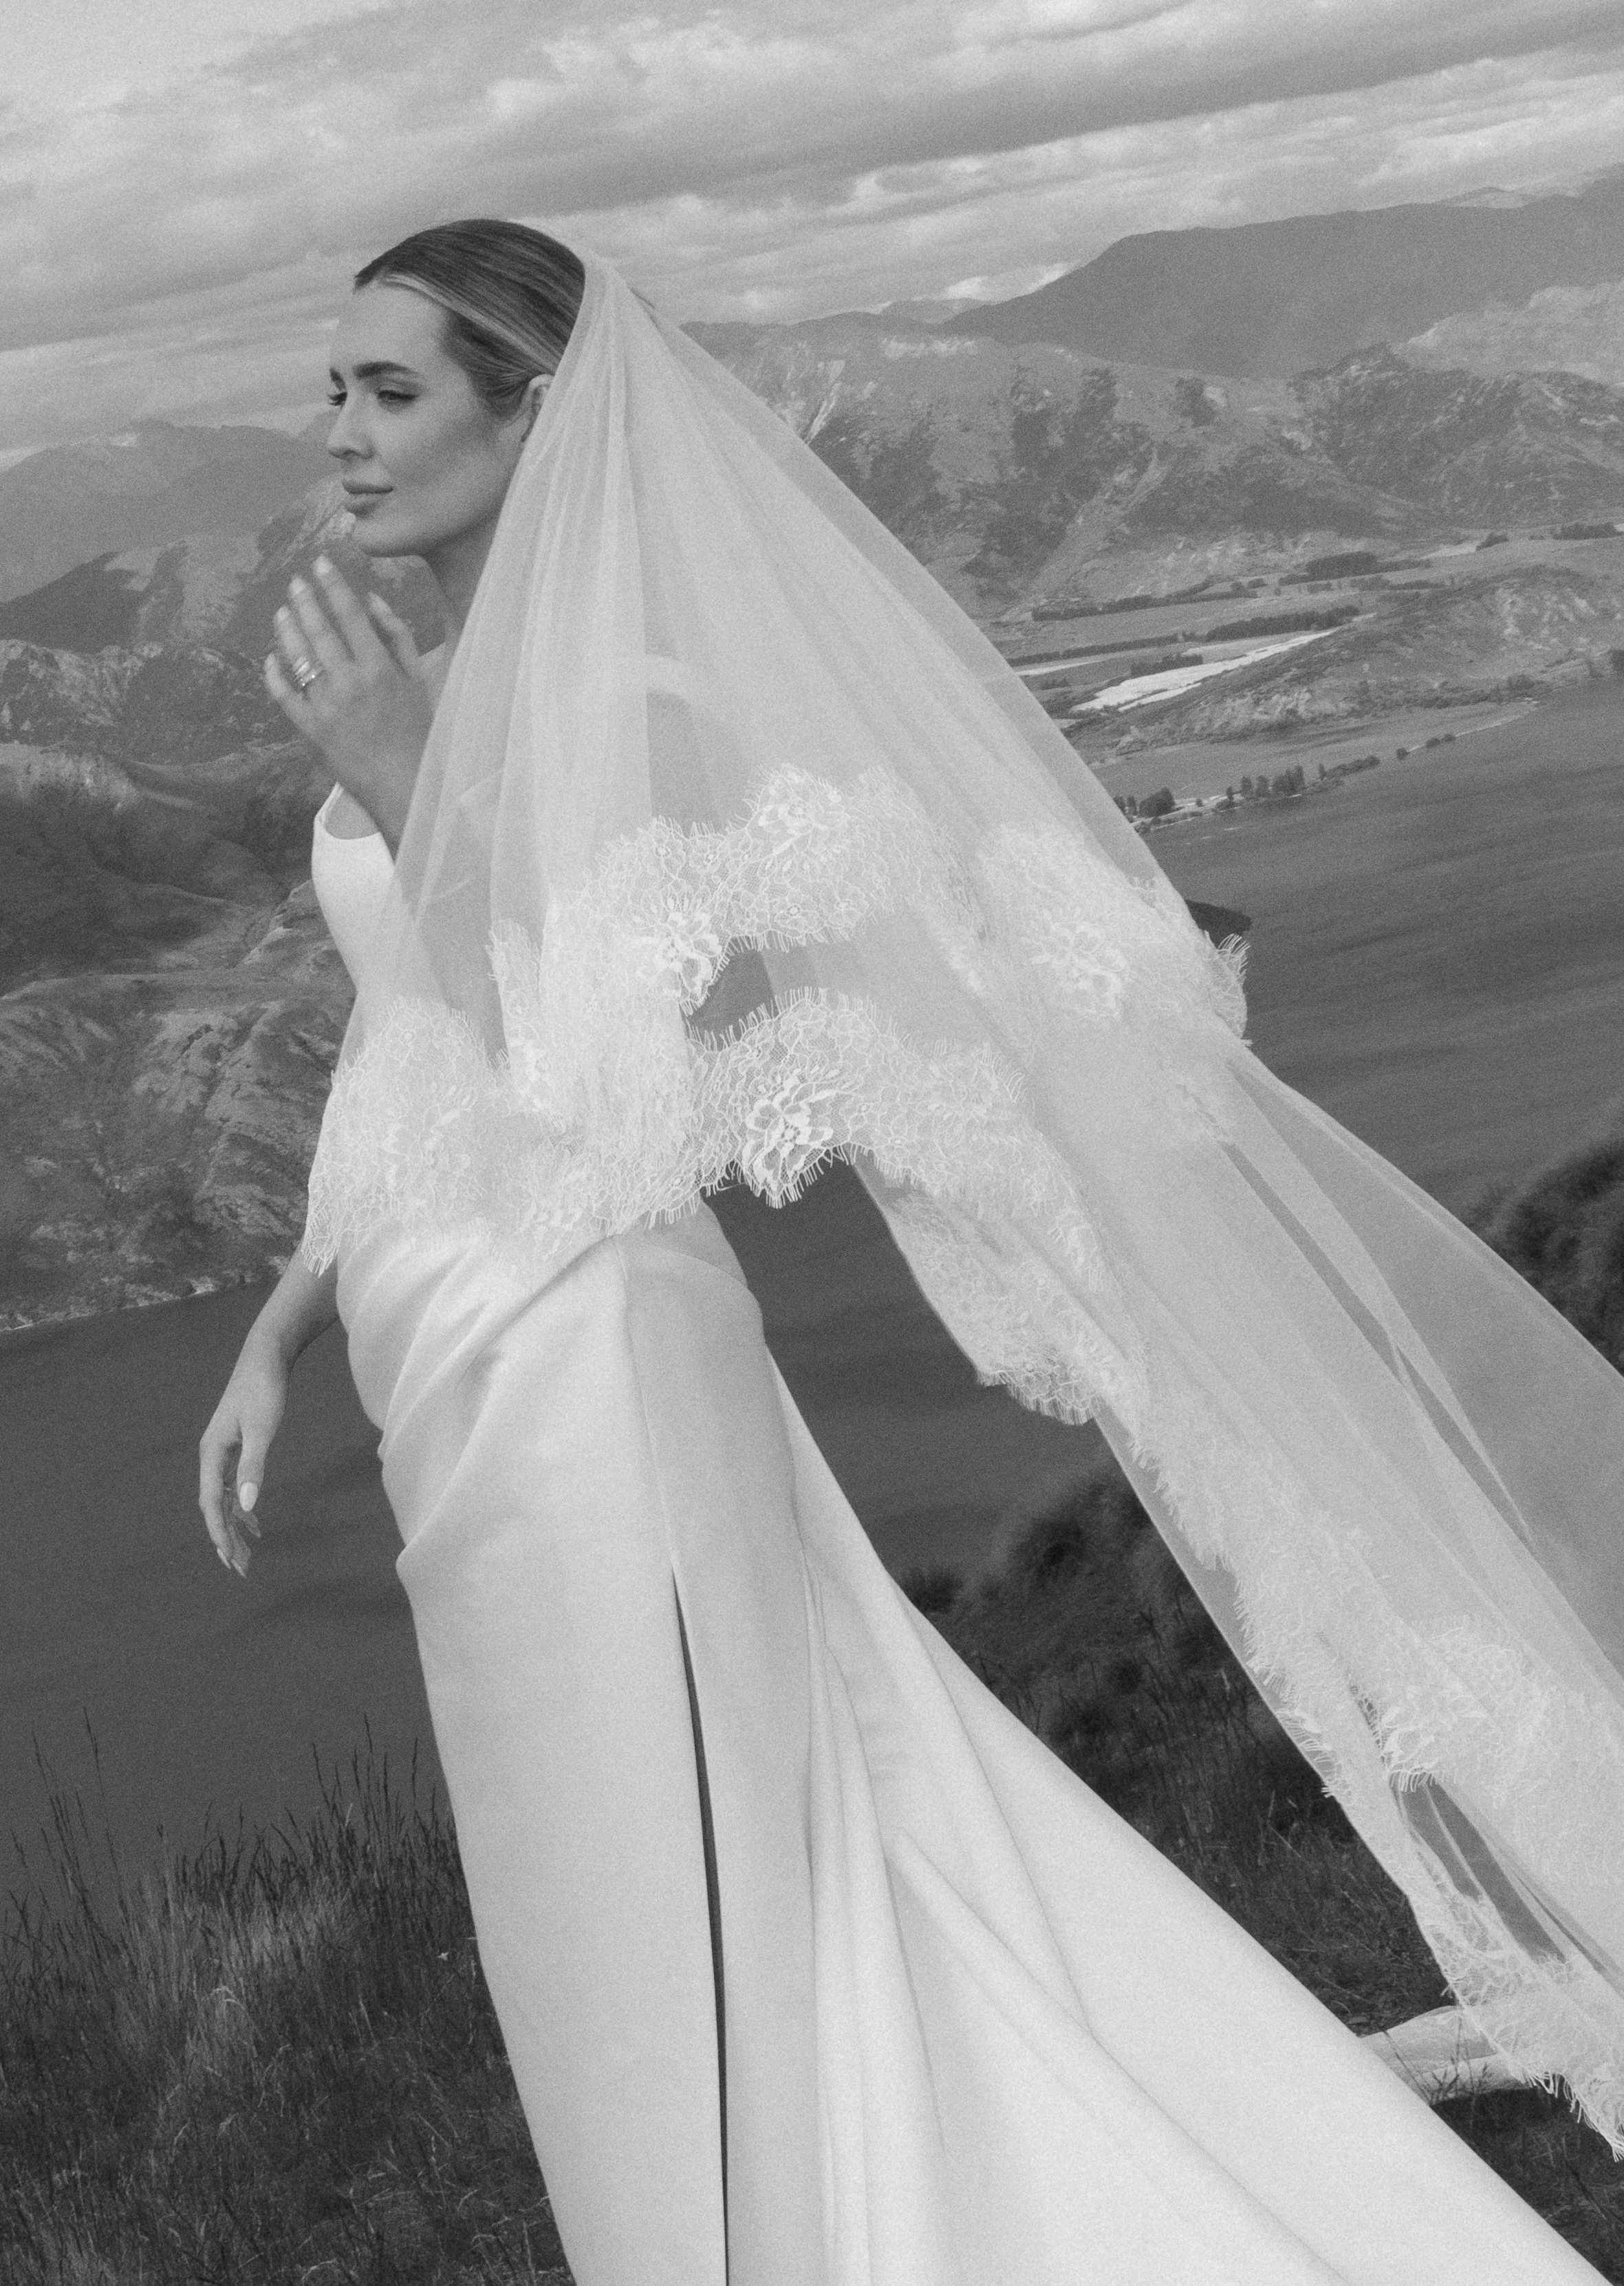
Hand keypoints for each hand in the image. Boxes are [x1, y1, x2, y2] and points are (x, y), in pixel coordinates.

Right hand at [198, 1334, 289, 1576]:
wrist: (265, 1357)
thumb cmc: (264, 1390)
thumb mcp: (262, 1429)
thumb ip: (254, 1466)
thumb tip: (249, 1505)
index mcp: (212, 1453)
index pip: (212, 1504)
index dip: (220, 1533)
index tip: (230, 1560)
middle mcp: (211, 1455)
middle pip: (215, 1505)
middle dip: (224, 1536)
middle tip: (239, 1567)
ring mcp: (221, 1450)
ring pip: (223, 1497)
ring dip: (232, 1524)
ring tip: (244, 1553)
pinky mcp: (234, 1445)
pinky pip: (232, 1484)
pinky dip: (240, 1505)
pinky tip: (252, 1519)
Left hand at [264, 555, 434, 847]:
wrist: (405, 782)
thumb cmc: (417, 730)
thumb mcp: (418, 679)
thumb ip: (397, 635)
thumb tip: (371, 599)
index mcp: (379, 667)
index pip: (350, 615)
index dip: (332, 585)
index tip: (320, 564)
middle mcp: (349, 681)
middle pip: (319, 630)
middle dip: (304, 600)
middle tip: (294, 582)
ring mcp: (326, 705)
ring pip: (298, 657)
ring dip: (287, 629)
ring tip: (282, 611)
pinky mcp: (310, 728)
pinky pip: (285, 695)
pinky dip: (274, 675)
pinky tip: (271, 658)